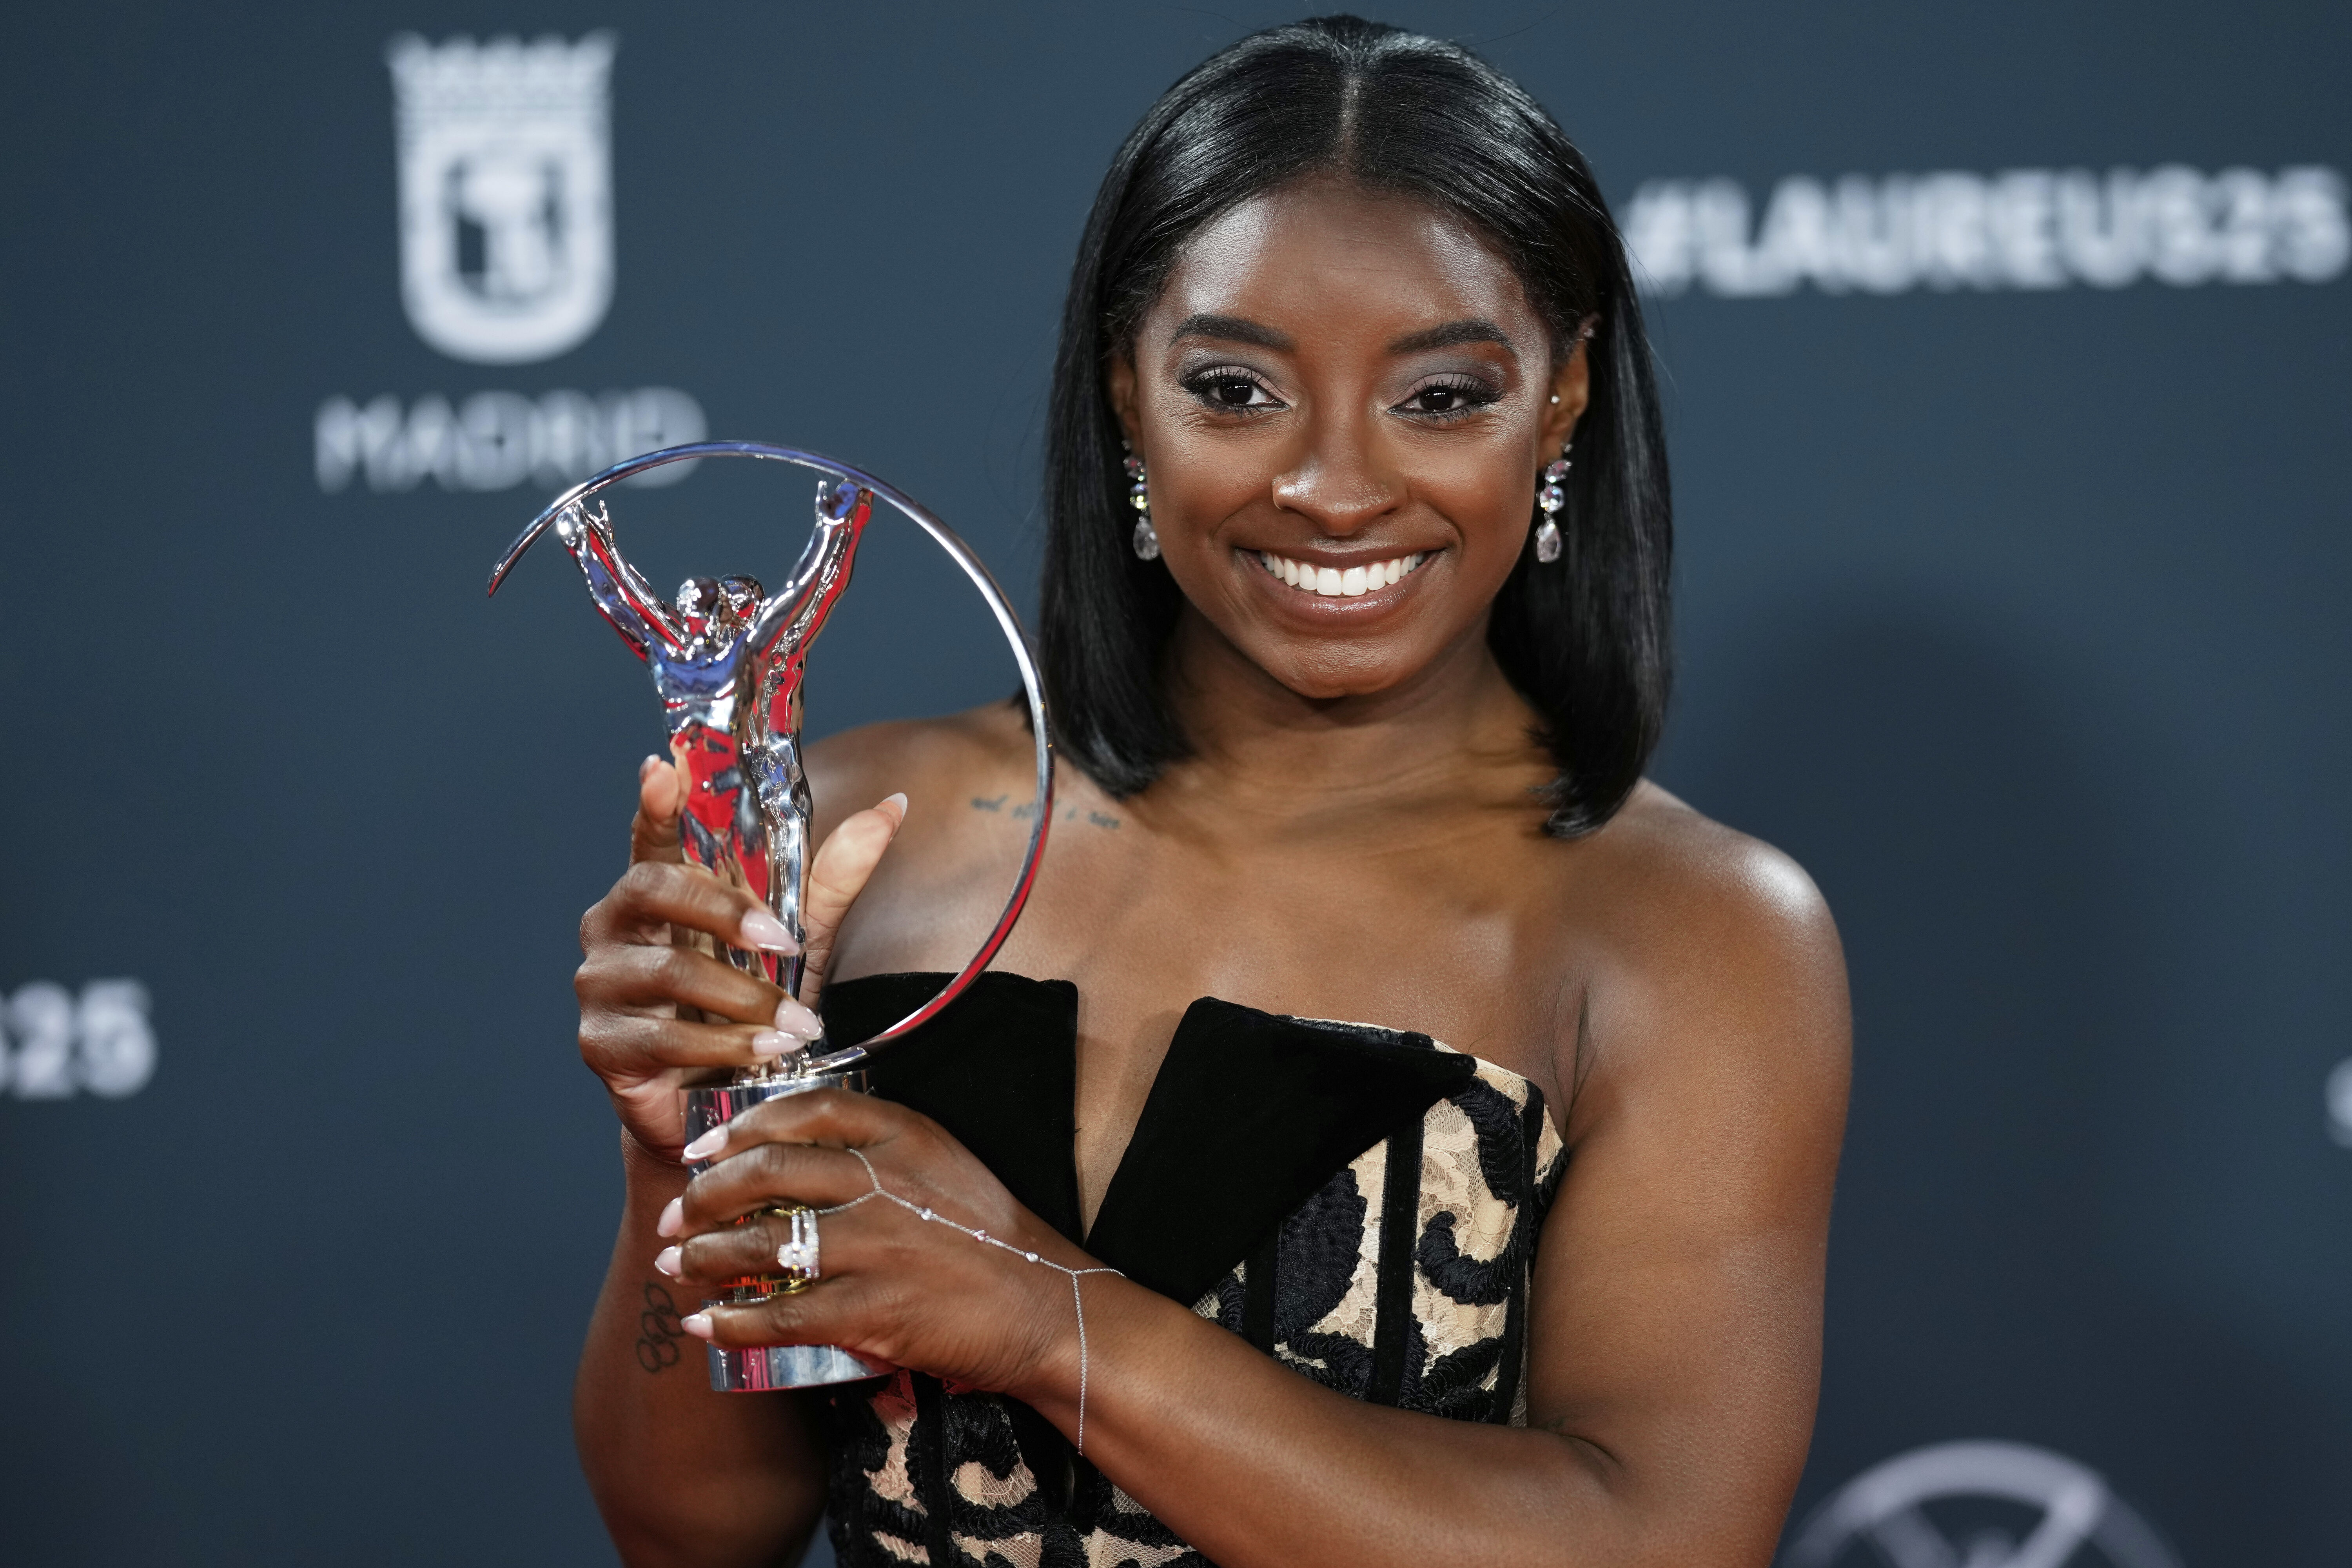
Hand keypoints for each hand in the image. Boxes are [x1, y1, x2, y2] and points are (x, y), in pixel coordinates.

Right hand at [574, 754, 907, 1159]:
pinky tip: (767, 1053)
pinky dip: (727, 1045)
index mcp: (655, 891)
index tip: (662, 769)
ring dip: (745, 999)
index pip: (652, 836)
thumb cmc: (747, 1009)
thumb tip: (892, 805)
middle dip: (728, 914)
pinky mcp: (602, 1043)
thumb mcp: (798, 939)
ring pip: (671, 971)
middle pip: (658, 890)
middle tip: (783, 943)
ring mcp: (600, 984)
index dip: (655, 803)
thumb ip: (835, 875)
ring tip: (797, 1025)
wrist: (719, 1104)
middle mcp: (613, 926)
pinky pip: (665, 1036)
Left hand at [653, 1090, 1085, 1398]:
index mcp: (906, 1136)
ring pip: (763, 1241)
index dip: (742, 1125)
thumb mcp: (946, 1166)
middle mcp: (886, 1181)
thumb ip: (883, 1150)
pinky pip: (782, 1314)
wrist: (1048, 1307)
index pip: (805, 1109)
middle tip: (679, 1214)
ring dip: (707, 1255)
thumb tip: (802, 1154)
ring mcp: (878, 1245)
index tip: (706, 1147)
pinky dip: (733, 1320)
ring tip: (678, 1266)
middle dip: (706, 1192)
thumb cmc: (995, 1238)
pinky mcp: (873, 1309)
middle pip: (769, 1169)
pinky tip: (706, 1323)